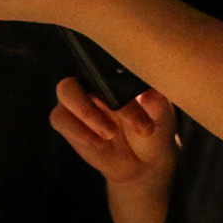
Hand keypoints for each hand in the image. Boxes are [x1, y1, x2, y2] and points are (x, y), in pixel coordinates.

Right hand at [49, 77, 177, 188]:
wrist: (145, 161)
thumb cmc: (155, 129)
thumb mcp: (162, 118)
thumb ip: (157, 104)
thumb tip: (149, 94)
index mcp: (119, 74)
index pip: (105, 61)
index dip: (112, 77)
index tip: (134, 97)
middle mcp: (96, 82)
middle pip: (81, 73)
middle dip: (98, 99)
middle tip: (118, 124)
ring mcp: (80, 101)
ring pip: (66, 93)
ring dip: (87, 114)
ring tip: (110, 134)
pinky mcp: (70, 123)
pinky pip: (60, 118)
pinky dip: (78, 131)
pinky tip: (99, 143)